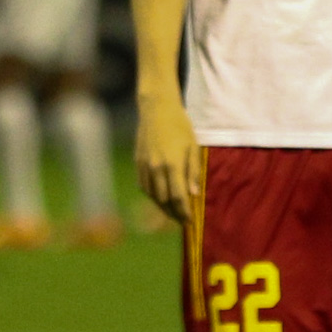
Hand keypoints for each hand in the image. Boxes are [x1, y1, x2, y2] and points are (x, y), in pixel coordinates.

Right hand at [135, 93, 201, 223]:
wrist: (157, 110)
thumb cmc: (180, 126)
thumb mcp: (193, 147)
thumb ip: (193, 172)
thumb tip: (193, 195)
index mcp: (172, 164)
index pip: (178, 197)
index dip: (184, 212)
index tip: (190, 221)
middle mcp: (156, 168)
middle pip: (164, 200)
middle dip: (174, 214)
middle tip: (183, 221)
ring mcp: (144, 166)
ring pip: (152, 195)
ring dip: (162, 207)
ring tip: (173, 213)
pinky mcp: (138, 163)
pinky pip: (144, 186)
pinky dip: (152, 196)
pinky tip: (160, 199)